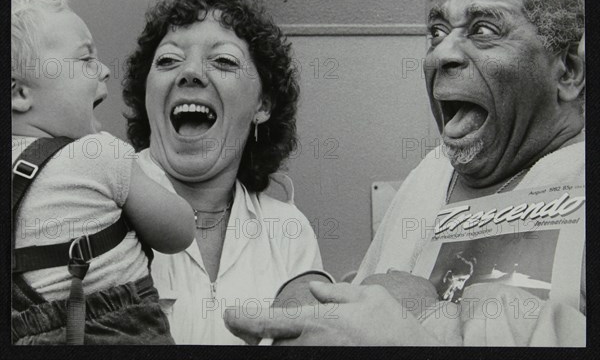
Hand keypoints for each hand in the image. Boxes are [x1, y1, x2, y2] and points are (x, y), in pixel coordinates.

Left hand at [223, 281, 439, 345]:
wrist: (415, 355)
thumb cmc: (394, 330)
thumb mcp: (370, 297)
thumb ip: (338, 294)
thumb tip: (318, 291)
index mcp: (317, 322)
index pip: (267, 320)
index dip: (242, 318)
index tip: (229, 315)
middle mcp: (311, 346)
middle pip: (270, 343)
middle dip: (261, 335)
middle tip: (253, 328)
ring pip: (284, 352)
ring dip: (283, 342)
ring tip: (294, 334)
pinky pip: (303, 359)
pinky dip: (299, 348)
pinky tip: (312, 341)